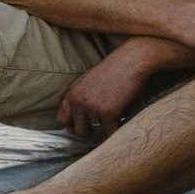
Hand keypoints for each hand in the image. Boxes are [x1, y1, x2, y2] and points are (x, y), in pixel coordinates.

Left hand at [55, 39, 184, 139]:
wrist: (132, 60)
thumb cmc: (115, 69)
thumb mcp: (89, 79)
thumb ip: (81, 96)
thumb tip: (78, 116)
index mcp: (73, 92)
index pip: (62, 119)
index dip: (72, 125)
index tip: (82, 126)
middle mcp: (79, 101)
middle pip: (78, 131)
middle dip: (88, 132)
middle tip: (99, 130)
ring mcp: (92, 107)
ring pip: (94, 133)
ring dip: (103, 131)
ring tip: (111, 124)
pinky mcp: (107, 112)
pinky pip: (108, 132)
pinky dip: (114, 131)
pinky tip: (118, 124)